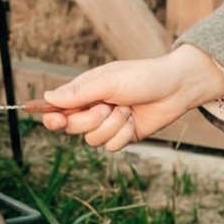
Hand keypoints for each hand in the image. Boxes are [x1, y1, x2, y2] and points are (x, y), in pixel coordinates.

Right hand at [40, 44, 223, 151]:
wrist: (176, 88)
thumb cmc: (142, 76)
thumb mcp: (108, 81)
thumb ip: (78, 93)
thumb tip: (48, 97)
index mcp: (86, 91)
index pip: (58, 108)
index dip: (52, 117)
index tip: (55, 121)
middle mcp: (93, 108)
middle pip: (73, 127)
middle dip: (90, 120)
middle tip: (107, 107)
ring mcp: (108, 123)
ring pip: (92, 140)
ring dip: (111, 126)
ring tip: (126, 110)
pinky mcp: (123, 136)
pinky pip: (111, 146)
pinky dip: (123, 134)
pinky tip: (134, 121)